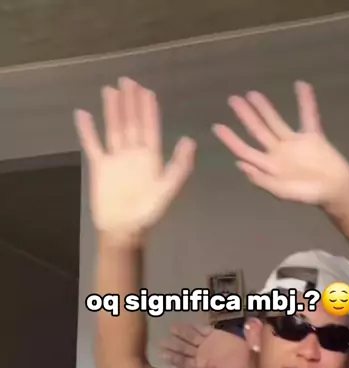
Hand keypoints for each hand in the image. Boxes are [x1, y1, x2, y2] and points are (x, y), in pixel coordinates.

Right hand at [74, 77, 195, 243]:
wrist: (124, 228)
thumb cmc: (148, 212)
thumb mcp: (168, 188)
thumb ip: (179, 165)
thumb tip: (190, 140)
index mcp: (151, 158)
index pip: (150, 128)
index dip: (149, 110)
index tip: (147, 91)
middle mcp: (134, 155)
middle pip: (132, 123)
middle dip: (131, 103)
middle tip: (129, 81)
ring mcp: (116, 159)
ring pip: (114, 129)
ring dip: (113, 110)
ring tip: (110, 90)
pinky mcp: (100, 166)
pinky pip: (92, 144)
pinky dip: (87, 130)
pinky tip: (83, 114)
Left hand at [159, 324, 250, 367]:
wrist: (249, 360)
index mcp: (199, 364)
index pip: (183, 361)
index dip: (173, 358)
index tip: (162, 355)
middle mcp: (201, 353)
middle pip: (184, 349)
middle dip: (173, 345)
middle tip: (161, 342)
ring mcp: (207, 343)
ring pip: (191, 338)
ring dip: (182, 333)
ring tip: (171, 329)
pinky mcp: (215, 334)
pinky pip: (203, 330)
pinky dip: (195, 327)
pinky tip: (186, 325)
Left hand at [212, 81, 348, 207]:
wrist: (336, 192)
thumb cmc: (309, 195)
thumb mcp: (283, 192)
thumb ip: (262, 180)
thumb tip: (241, 165)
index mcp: (269, 167)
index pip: (245, 150)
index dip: (231, 140)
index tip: (217, 127)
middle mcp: (278, 153)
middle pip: (258, 131)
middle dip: (245, 116)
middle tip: (232, 100)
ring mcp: (295, 144)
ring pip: (276, 122)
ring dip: (265, 108)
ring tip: (253, 94)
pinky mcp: (313, 137)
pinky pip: (308, 116)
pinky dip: (306, 101)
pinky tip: (301, 85)